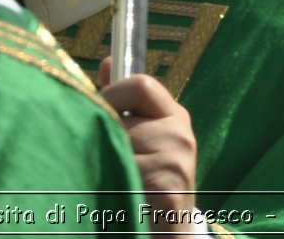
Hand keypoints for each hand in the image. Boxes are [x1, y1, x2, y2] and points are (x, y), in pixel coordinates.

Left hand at [99, 58, 198, 236]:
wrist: (169, 226)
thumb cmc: (148, 175)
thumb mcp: (141, 133)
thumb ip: (122, 98)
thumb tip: (107, 62)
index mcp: (173, 115)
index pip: (141, 84)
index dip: (114, 94)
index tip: (102, 111)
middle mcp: (180, 133)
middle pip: (124, 117)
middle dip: (107, 135)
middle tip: (109, 152)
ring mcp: (178, 161)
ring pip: (120, 146)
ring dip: (108, 160)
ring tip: (115, 174)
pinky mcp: (169, 189)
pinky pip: (127, 172)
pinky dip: (116, 181)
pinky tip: (121, 189)